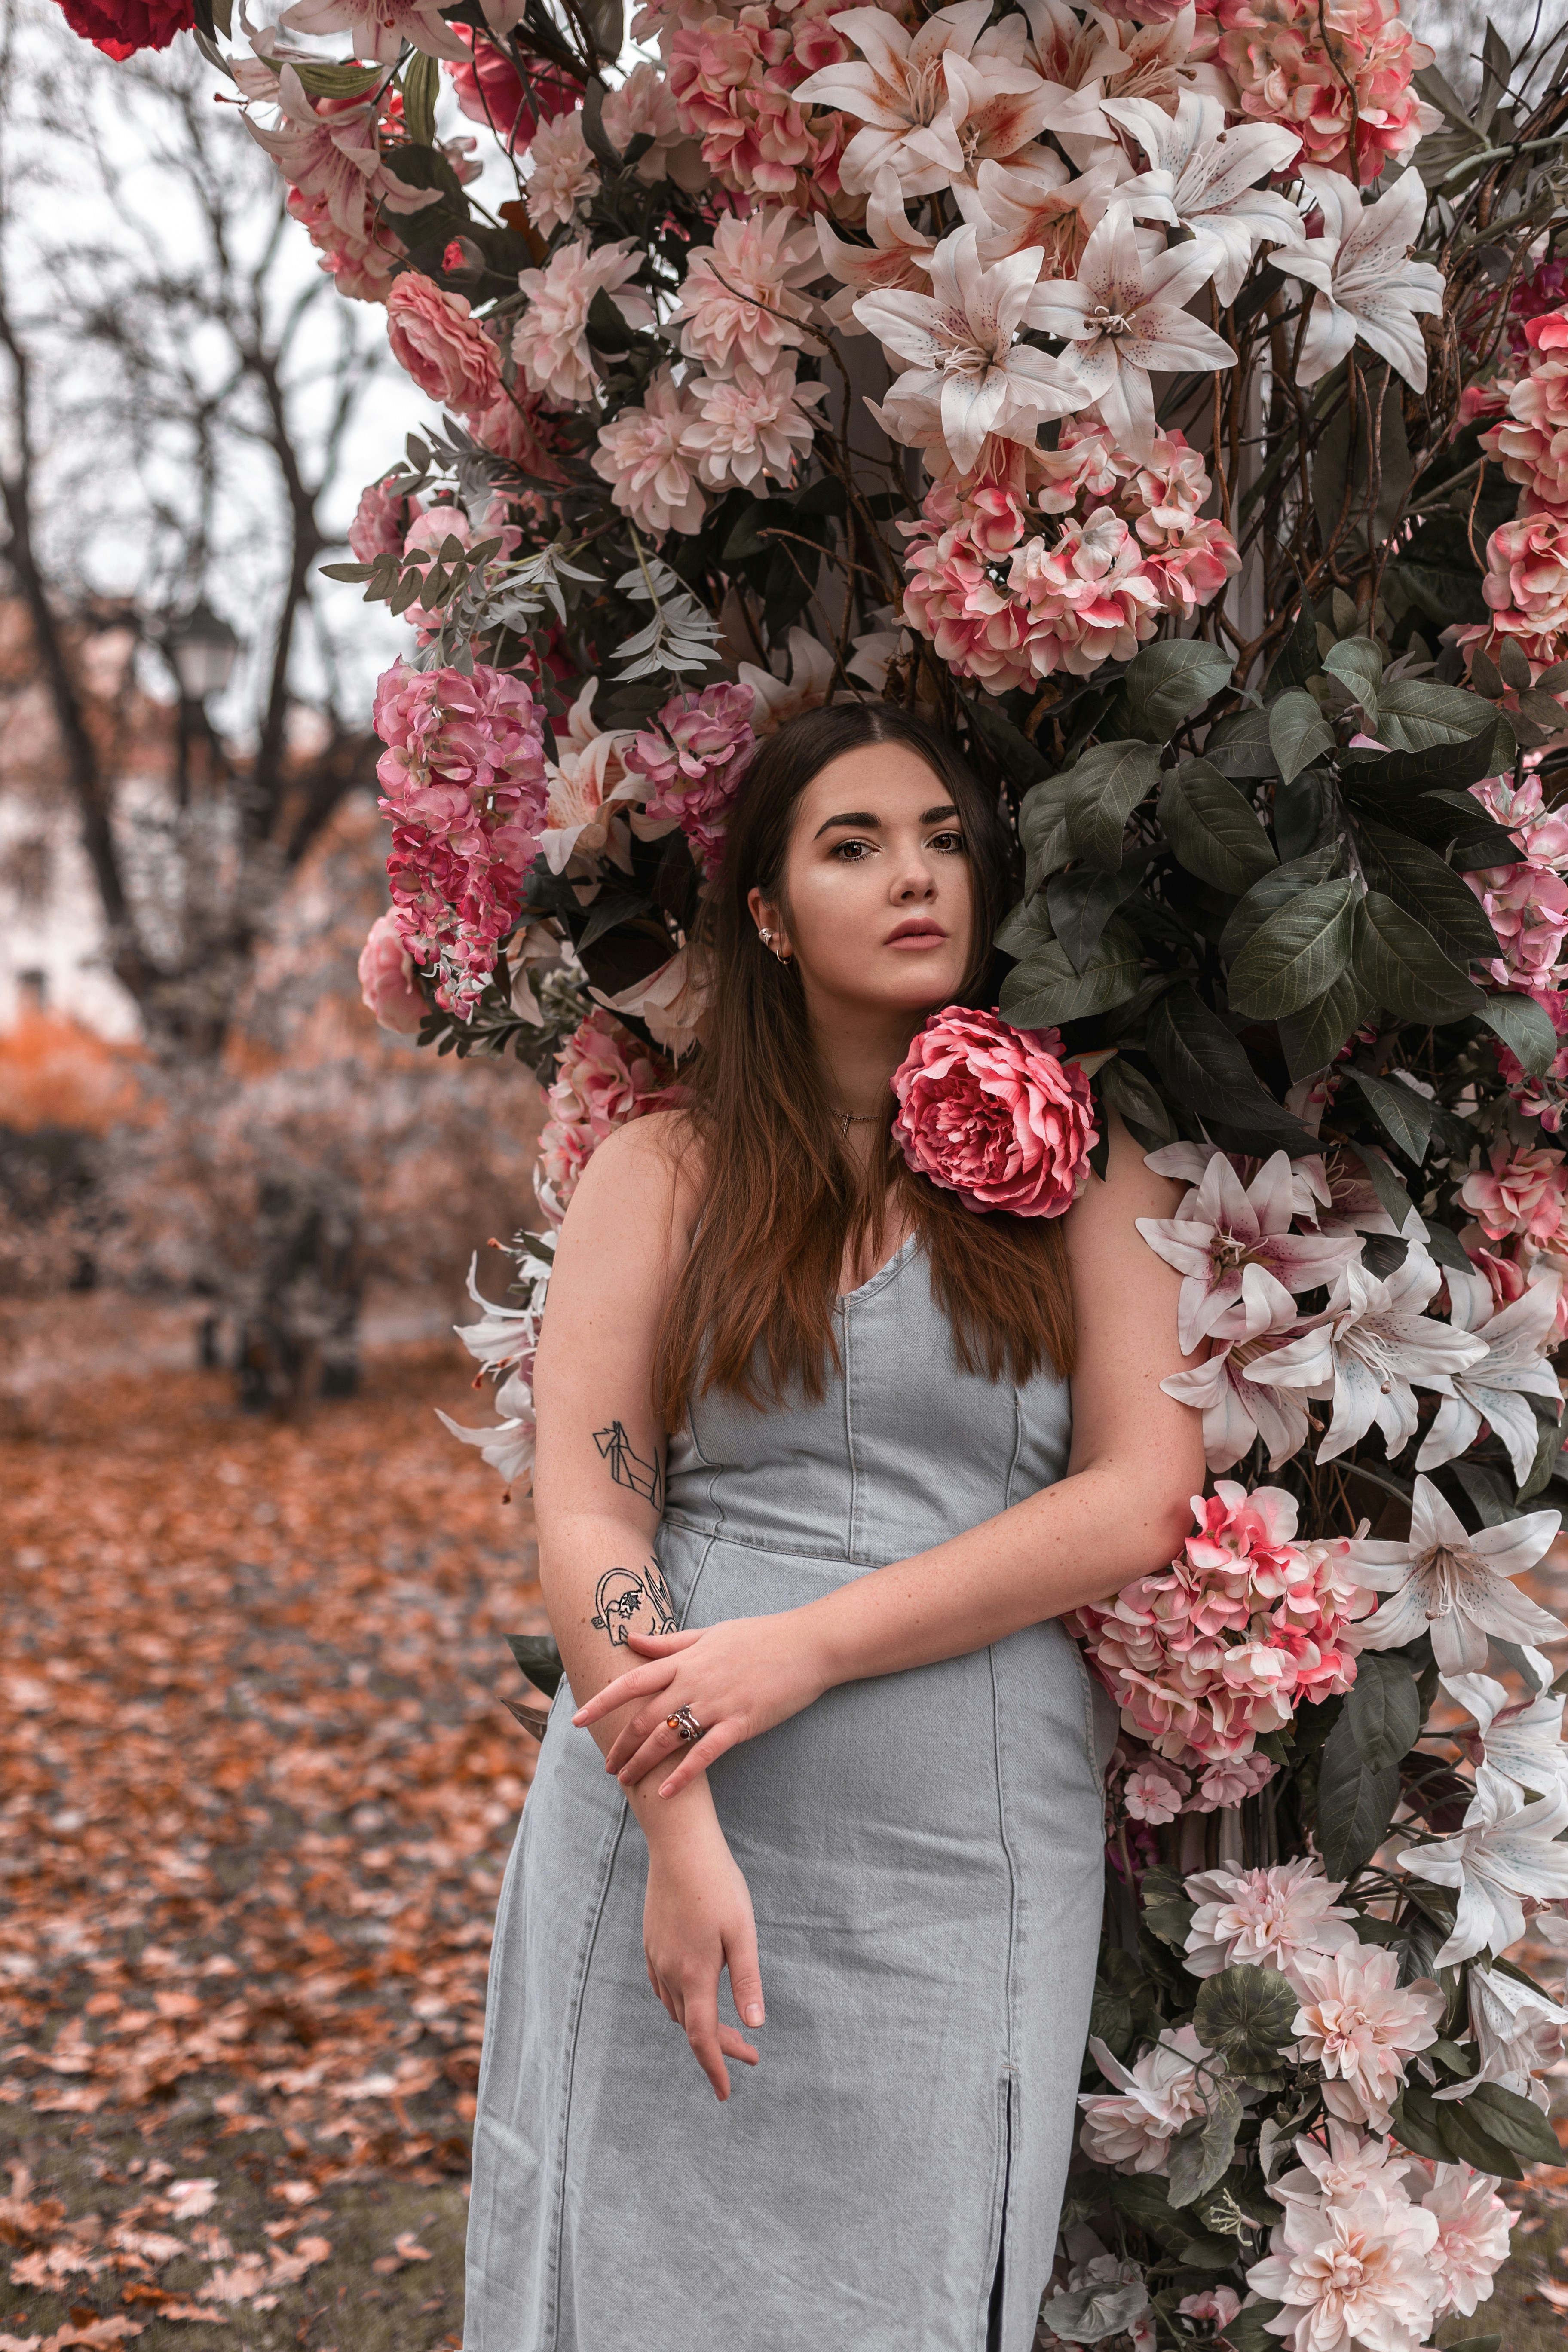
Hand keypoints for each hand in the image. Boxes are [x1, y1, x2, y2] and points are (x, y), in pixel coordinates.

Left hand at [572, 1610, 829, 1796]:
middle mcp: (695, 1682)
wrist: (806, 1645)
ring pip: (668, 1737)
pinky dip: (683, 1773)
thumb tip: (630, 1640)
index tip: (577, 1719)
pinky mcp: (741, 1723)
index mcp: (685, 1660)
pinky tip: (666, 1791)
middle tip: (608, 1767)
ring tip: (628, 1782)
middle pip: (644, 1717)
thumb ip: (669, 1643)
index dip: (602, 1702)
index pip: (632, 1681)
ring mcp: (718, 1703)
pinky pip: (705, 1752)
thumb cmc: (758, 1637)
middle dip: (621, 1745)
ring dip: (643, 1763)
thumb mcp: (709, 1634)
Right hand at [643, 1809, 764, 2100]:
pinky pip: (662, 1987)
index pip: (702, 2037)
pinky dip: (681, 2003)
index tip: (726, 2093)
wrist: (679, 1845)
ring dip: (700, 2025)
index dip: (715, 2068)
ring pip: (675, 2008)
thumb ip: (747, 1980)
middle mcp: (669, 1971)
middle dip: (719, 2046)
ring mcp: (656, 1956)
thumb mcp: (742, 1931)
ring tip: (729, 2029)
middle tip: (751, 2055)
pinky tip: (695, 1998)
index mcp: (694, 1973)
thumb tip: (755, 2024)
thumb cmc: (718, 1884)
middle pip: (691, 2025)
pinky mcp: (651, 1942)